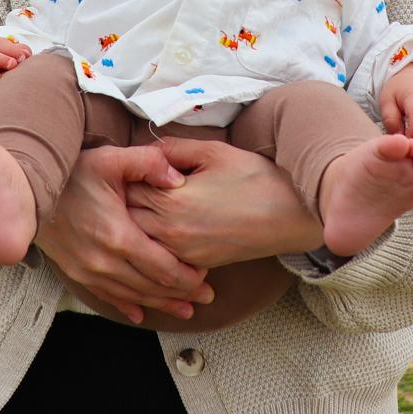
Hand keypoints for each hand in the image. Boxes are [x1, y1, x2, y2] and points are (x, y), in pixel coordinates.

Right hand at [35, 145, 214, 324]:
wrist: (27, 195)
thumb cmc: (70, 174)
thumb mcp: (111, 159)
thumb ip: (148, 163)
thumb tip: (178, 178)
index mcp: (119, 236)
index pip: (163, 267)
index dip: (188, 277)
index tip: (207, 277)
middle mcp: (106, 262)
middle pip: (153, 287)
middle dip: (183, 295)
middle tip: (207, 297)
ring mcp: (90, 272)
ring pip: (134, 297)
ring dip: (162, 305)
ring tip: (186, 311)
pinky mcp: (78, 274)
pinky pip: (108, 297)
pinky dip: (129, 307)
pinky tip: (142, 314)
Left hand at [123, 138, 323, 268]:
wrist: (290, 215)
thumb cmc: (254, 178)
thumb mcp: (213, 151)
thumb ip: (173, 148)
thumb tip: (146, 149)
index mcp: (171, 200)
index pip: (127, 187)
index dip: (123, 174)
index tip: (124, 166)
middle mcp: (170, 232)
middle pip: (126, 217)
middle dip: (122, 201)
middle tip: (124, 185)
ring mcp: (182, 252)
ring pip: (138, 241)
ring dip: (133, 224)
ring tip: (137, 206)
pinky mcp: (195, 264)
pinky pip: (159, 257)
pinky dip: (152, 244)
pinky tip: (157, 229)